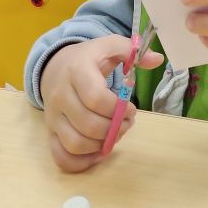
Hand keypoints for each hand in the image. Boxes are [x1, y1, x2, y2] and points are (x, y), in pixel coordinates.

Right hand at [39, 35, 163, 172]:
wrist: (55, 67)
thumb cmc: (88, 58)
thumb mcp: (109, 46)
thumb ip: (132, 50)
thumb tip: (157, 59)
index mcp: (76, 71)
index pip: (96, 98)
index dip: (118, 109)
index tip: (131, 109)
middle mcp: (60, 95)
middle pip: (88, 125)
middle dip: (114, 129)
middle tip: (127, 123)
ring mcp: (53, 116)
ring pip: (75, 144)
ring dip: (101, 146)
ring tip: (114, 135)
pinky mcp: (50, 132)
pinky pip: (61, 157)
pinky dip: (81, 162)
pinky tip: (98, 151)